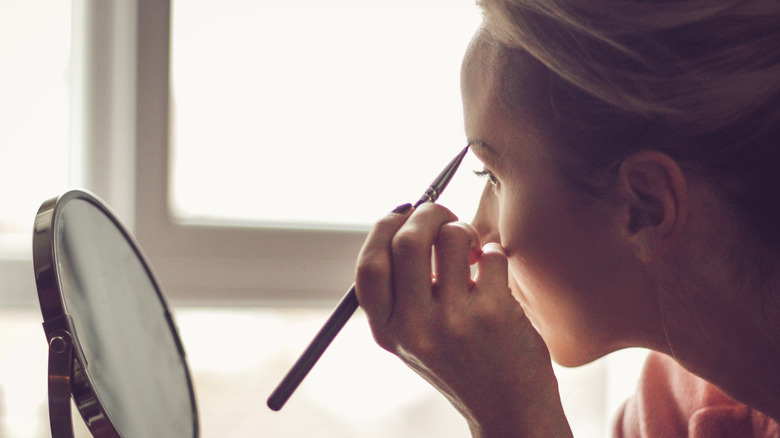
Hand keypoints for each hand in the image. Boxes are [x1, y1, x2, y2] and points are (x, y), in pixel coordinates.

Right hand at [355, 203, 571, 437]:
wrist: (509, 410)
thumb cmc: (462, 363)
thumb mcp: (415, 338)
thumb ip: (402, 292)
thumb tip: (405, 221)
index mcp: (388, 331)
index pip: (369, 266)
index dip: (383, 229)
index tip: (403, 213)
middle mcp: (415, 327)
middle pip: (406, 241)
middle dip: (428, 214)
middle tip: (444, 217)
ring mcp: (454, 321)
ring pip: (452, 238)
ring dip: (463, 230)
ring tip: (472, 248)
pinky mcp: (493, 314)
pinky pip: (491, 254)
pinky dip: (494, 252)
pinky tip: (493, 270)